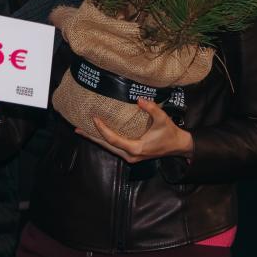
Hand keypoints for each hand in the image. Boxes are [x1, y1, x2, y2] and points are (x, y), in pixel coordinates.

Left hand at [75, 99, 194, 163]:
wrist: (178, 146)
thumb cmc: (170, 133)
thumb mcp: (162, 119)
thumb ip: (151, 108)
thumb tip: (138, 99)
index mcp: (136, 148)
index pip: (113, 139)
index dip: (102, 129)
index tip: (94, 118)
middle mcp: (130, 155)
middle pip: (106, 146)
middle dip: (91, 137)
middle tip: (77, 129)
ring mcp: (130, 157)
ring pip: (109, 148)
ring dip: (96, 139)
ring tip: (82, 131)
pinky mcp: (132, 155)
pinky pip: (114, 148)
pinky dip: (105, 140)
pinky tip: (97, 134)